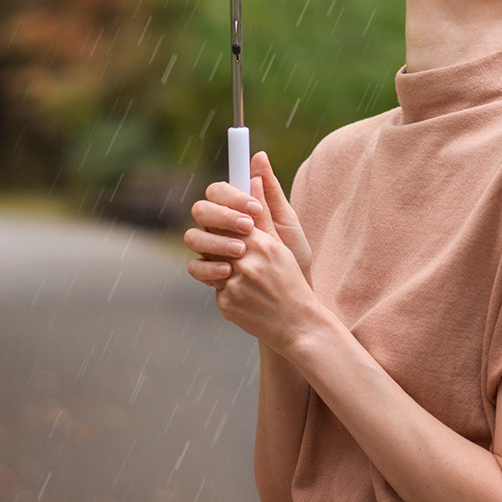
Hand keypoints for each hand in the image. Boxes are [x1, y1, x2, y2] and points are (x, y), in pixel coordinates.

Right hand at [182, 151, 310, 282]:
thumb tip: (259, 157)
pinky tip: (228, 271)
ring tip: (241, 252)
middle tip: (249, 228)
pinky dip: (208, 267)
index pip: (218, 190)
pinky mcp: (209, 273)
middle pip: (201, 210)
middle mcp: (217, 227)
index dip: (233, 196)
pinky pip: (194, 267)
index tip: (255, 208)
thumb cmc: (292, 253)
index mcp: (234, 209)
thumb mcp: (286, 222)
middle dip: (223, 217)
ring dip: (215, 241)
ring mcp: (210, 249)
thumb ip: (270, 193)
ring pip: (193, 237)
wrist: (291, 294)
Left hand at [184, 172, 324, 352]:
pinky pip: (214, 288)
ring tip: (229, 268)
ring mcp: (234, 285)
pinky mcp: (226, 304)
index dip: (219, 214)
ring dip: (213, 265)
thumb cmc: (290, 280)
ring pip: (205, 264)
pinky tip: (243, 293)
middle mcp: (245, 262)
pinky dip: (225, 288)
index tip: (223, 215)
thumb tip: (253, 178)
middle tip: (219, 244)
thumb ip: (262, 215)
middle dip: (207, 239)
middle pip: (203, 238)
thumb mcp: (281, 246)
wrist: (297, 323)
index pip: (225, 217)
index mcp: (260, 243)